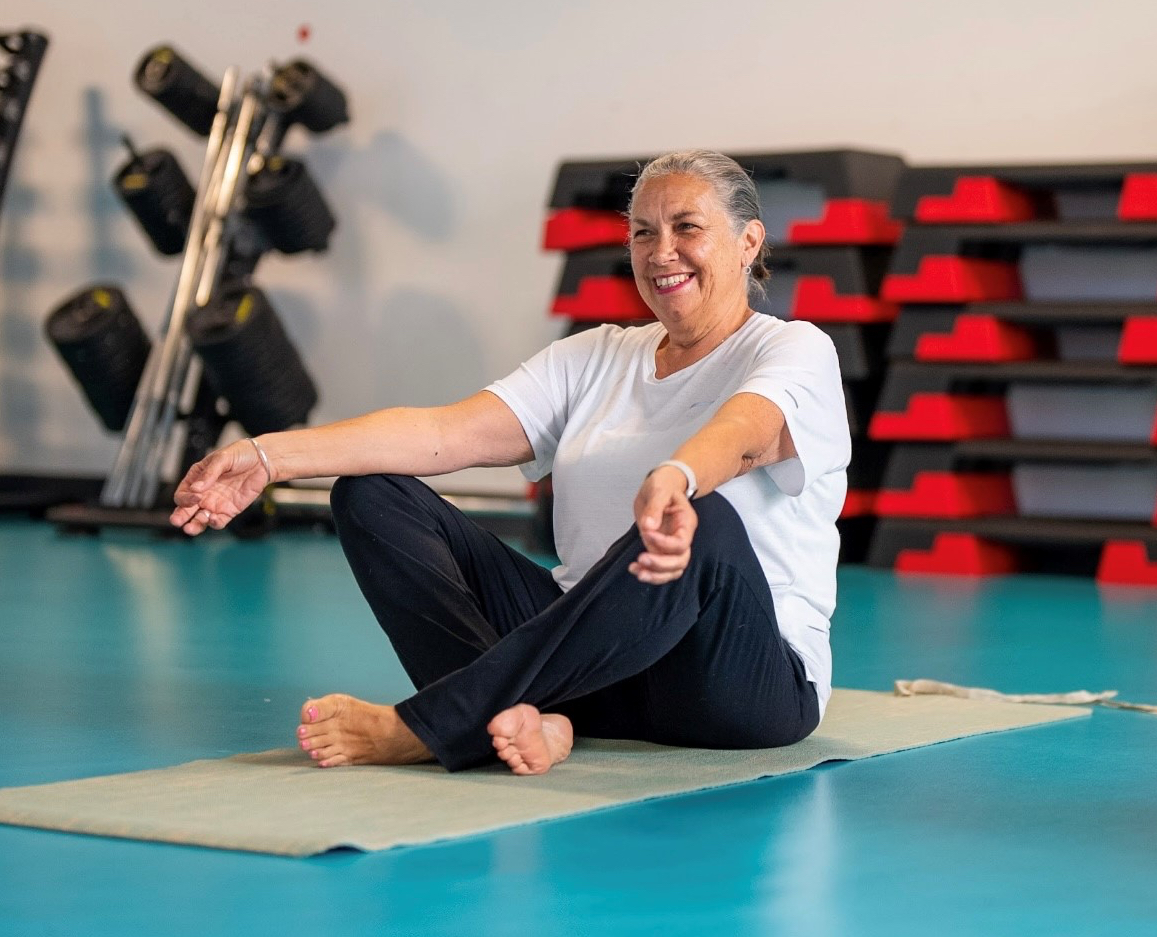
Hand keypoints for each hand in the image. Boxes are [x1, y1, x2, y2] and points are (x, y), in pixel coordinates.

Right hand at [169, 439, 270, 534]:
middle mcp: (204, 493)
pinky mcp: (229, 510)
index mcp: (197, 478)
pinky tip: (214, 520)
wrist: (263, 460)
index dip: (185, 498)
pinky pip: (218, 521)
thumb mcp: (222, 458)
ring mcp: (216, 503)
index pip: (183, 493)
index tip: (196, 497)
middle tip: (177, 521)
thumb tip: (195, 489)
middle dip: (179, 517)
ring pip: (200, 519)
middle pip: (186, 509)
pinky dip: (214, 523)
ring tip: (191, 528)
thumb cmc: (241, 454)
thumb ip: (209, 473)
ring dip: (194, 525)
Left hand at [629, 466, 698, 584]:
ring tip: (637, 571)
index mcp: (686, 522)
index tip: (646, 533)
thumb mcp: (659, 489)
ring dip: (655, 574)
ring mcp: (671, 545)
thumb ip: (654, 507)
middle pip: (680, 561)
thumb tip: (649, 526)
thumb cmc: (664, 484)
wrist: (662, 486)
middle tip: (641, 559)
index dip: (664, 543)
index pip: (680, 543)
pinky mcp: (660, 549)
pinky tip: (634, 569)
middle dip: (660, 565)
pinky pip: (660, 569)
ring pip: (672, 570)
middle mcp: (682, 537)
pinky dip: (649, 573)